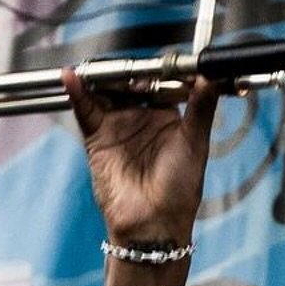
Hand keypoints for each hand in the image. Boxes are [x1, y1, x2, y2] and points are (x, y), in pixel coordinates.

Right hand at [63, 68, 221, 244]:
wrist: (154, 223)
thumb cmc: (180, 189)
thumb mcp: (195, 143)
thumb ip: (201, 107)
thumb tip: (211, 76)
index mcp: (167, 117)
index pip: (159, 83)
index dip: (158, 71)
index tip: (161, 61)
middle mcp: (141, 118)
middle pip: (128, 83)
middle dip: (127, 72)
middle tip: (130, 68)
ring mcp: (117, 126)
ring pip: (105, 92)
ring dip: (102, 77)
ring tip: (102, 68)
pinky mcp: (97, 137)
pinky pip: (85, 110)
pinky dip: (77, 93)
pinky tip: (73, 77)